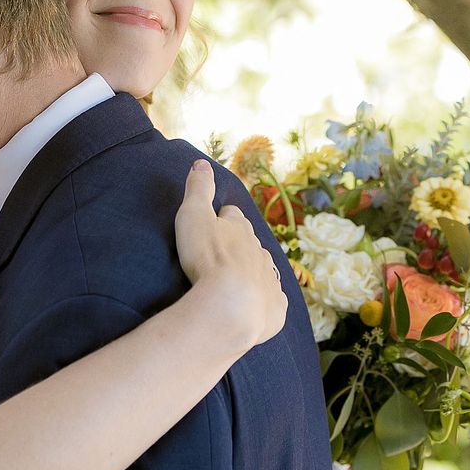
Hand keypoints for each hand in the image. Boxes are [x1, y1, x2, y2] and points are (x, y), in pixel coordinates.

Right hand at [174, 159, 287, 350]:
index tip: (213, 223)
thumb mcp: (193, 216)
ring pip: (263, 269)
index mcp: (240, 228)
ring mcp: (270, 279)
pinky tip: (255, 305)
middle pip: (250, 242)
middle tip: (220, 254)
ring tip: (235, 280)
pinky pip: (273, 300)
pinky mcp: (276, 308)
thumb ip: (198, 189)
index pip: (232, 215)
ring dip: (251, 271)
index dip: (222, 218)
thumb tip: (201, 162)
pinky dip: (264, 299)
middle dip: (238, 244)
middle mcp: (260, 250)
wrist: (232, 306)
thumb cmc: (208, 258)